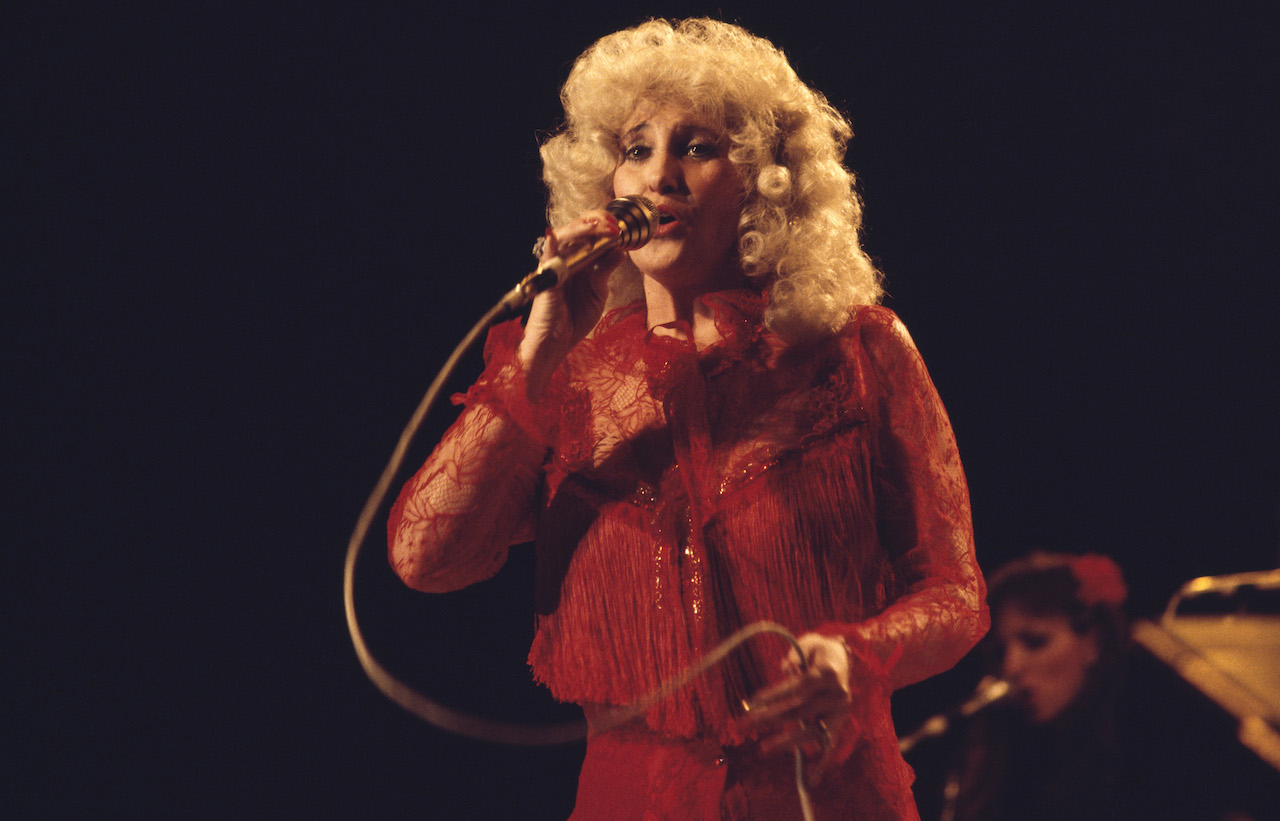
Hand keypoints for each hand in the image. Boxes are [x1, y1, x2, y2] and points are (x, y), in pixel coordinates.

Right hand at [518, 209, 622, 398]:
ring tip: (597, 225)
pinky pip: (545, 257)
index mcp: (580, 262)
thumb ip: (605, 271)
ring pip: (564, 239)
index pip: (590, 236)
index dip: (604, 228)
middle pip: (578, 232)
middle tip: (613, 224)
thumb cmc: (575, 319)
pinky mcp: (545, 278)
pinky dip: (550, 245)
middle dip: (595, 224)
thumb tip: (620, 250)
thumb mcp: (598, 292)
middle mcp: (566, 260)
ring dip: (581, 230)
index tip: (620, 226)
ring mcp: (554, 266)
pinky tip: (553, 234)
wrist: (556, 342)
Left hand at [741, 633, 854, 785]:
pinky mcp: (840, 723)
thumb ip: (795, 658)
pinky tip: (810, 778)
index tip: (751, 702)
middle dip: (769, 717)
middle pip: (799, 710)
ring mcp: (840, 711)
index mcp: (827, 673)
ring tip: (763, 748)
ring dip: (786, 741)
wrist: (848, 657)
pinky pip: (830, 745)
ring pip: (812, 730)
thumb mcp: (808, 643)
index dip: (773, 695)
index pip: (796, 688)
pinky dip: (821, 763)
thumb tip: (785, 672)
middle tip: (744, 724)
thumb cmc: (820, 650)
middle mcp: (837, 694)